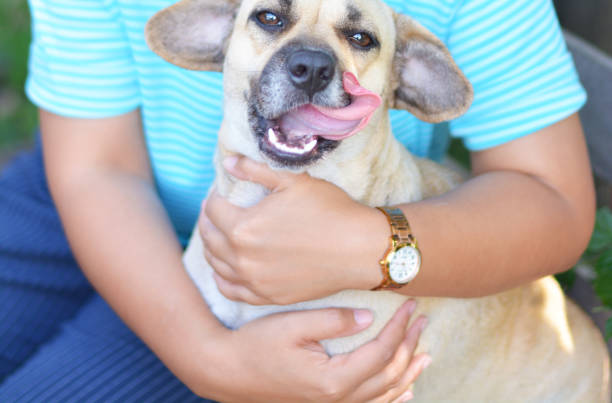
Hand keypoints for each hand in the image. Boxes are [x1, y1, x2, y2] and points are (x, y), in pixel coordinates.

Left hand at [200, 155, 387, 304]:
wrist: (359, 249)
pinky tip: (225, 268)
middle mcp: (242, 259)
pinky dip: (222, 277)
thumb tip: (229, 162)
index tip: (221, 191)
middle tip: (216, 210)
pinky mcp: (269, 297)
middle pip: (209, 238)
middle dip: (208, 220)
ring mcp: (255, 282)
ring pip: (216, 265)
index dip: (214, 197)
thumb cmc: (329, 210)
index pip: (213, 210)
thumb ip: (255, 171)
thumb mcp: (292, 182)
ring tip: (218, 235)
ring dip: (212, 247)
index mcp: (243, 228)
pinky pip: (232, 290)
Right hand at [203, 300, 429, 401]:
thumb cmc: (256, 345)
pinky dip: (392, 397)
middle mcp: (338, 400)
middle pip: (389, 374)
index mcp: (333, 380)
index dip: (400, 328)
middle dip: (409, 346)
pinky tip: (404, 391)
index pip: (381, 352)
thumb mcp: (292, 326)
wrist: (227, 373)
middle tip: (422, 320)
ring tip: (425, 355)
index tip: (411, 305)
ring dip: (408, 373)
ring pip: (384, 395)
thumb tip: (368, 317)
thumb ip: (332, 321)